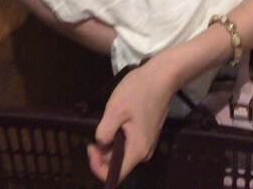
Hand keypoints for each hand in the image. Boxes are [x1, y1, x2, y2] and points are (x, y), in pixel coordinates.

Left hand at [87, 58, 175, 182]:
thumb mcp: (115, 109)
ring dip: (111, 142)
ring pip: (123, 151)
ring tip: (108, 121)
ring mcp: (148, 143)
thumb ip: (104, 132)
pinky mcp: (149, 133)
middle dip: (103, 151)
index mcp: (137, 150)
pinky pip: (129, 142)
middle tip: (96, 130)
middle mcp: (144, 152)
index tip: (90, 146)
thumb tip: (101, 144)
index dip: (98, 166)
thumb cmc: (139, 91)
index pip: (115, 175)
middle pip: (118, 162)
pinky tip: (118, 118)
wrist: (162, 76)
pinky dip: (119, 135)